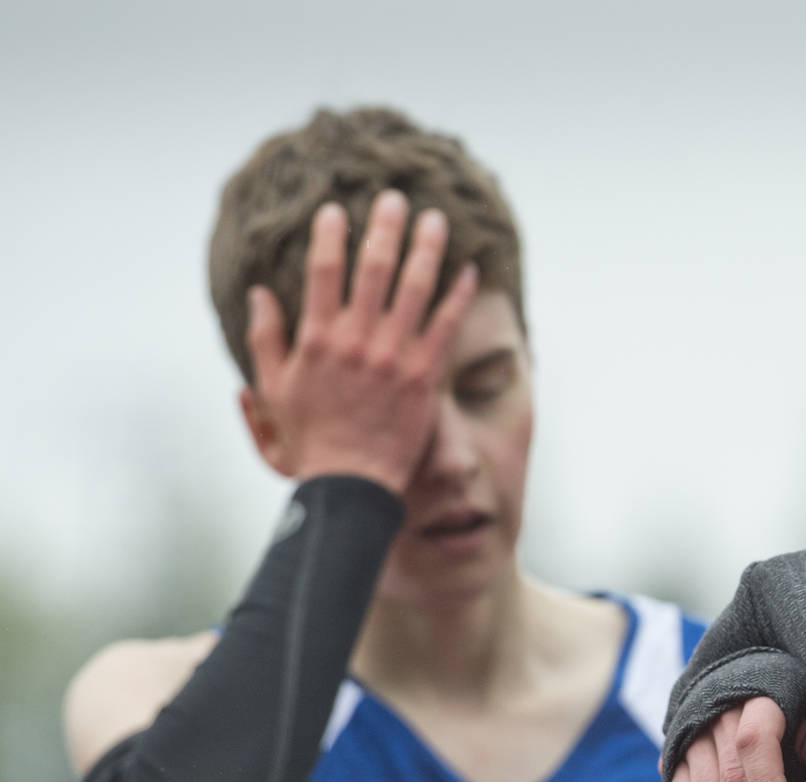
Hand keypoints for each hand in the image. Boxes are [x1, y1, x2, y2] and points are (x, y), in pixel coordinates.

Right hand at [246, 189, 477, 495]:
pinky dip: (458, 296)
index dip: (330, 237)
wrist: (350, 482)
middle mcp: (358, 341)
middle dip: (385, 228)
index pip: (324, 272)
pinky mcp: (425, 377)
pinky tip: (469, 271)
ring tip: (436, 219)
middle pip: (374, 269)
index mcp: (318, 339)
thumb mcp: (273, 390)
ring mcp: (395, 357)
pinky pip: (446, 327)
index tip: (336, 210)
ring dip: (427, 249)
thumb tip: (259, 295)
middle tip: (395, 198)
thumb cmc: (309, 439)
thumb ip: (265, 340)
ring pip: (415, 289)